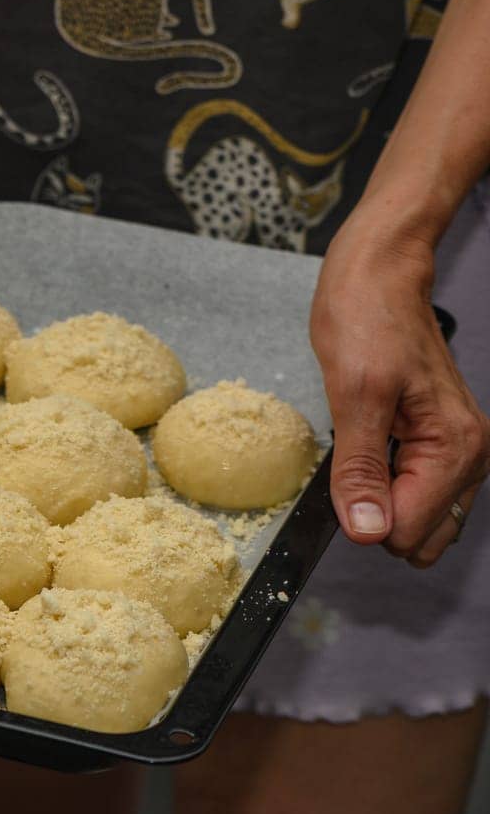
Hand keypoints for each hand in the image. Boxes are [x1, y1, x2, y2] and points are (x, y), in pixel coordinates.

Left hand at [310, 216, 487, 565]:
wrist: (378, 279)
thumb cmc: (366, 322)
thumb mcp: (352, 396)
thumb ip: (360, 470)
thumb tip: (366, 530)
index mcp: (455, 449)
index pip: (410, 531)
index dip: (365, 517)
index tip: (344, 479)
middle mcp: (470, 455)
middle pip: (421, 534)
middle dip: (379, 513)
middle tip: (353, 461)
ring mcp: (459, 450)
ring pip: (421, 517)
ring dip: (383, 497)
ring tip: (363, 446)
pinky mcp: (441, 441)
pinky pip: (417, 489)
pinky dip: (389, 482)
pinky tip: (372, 447)